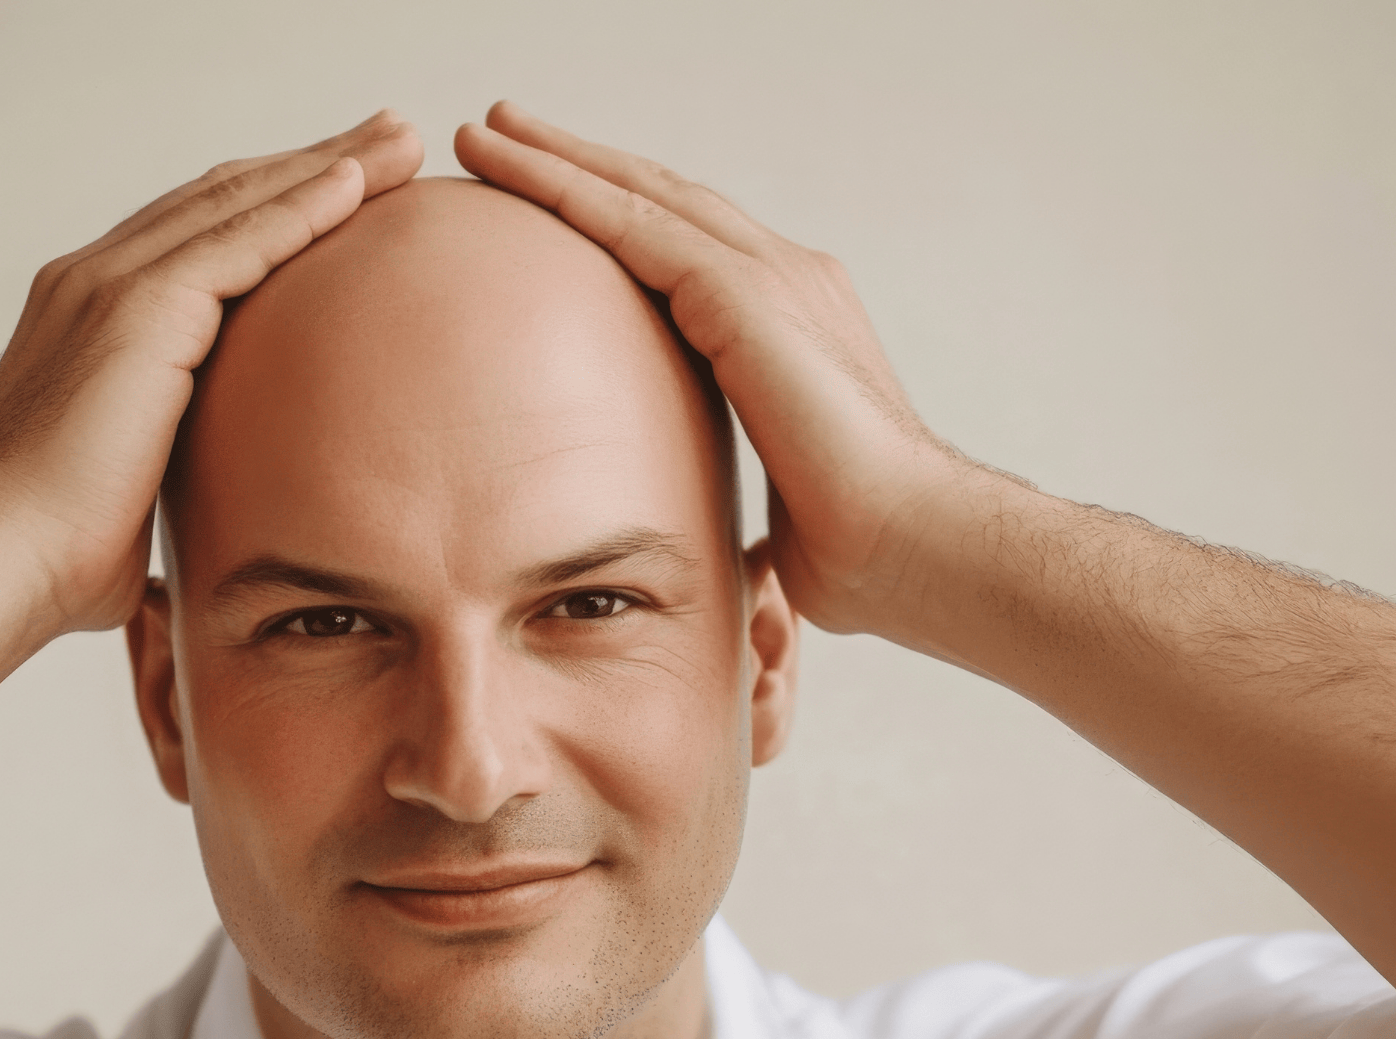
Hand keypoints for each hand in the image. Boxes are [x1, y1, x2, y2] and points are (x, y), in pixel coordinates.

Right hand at [0, 110, 422, 633]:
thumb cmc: (55, 556)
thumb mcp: (131, 496)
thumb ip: (173, 479)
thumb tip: (214, 528)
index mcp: (89, 322)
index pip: (199, 240)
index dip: (275, 207)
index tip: (347, 191)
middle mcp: (92, 284)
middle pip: (224, 199)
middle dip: (313, 165)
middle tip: (390, 141)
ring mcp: (109, 287)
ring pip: (238, 202)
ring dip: (326, 169)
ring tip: (399, 144)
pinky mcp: (137, 308)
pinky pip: (238, 239)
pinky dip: (300, 207)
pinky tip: (355, 186)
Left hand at [455, 102, 959, 639]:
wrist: (907, 541)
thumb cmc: (856, 543)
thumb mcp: (779, 505)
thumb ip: (744, 496)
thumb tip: (728, 551)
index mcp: (791, 322)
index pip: (688, 248)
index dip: (623, 216)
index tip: (558, 199)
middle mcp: (785, 278)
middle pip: (660, 198)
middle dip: (581, 162)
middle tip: (505, 130)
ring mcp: (769, 276)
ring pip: (638, 193)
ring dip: (555, 158)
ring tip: (488, 132)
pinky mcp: (744, 294)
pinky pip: (633, 224)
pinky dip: (567, 188)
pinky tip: (514, 167)